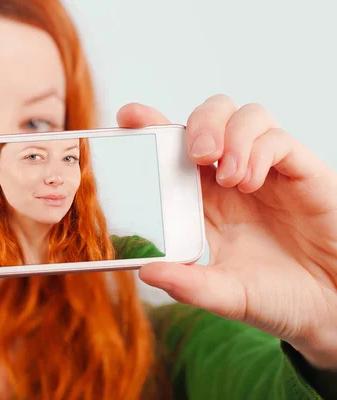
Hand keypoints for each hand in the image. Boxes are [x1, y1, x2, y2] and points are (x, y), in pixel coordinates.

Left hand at [117, 95, 336, 370]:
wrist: (329, 309)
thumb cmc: (275, 297)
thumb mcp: (225, 295)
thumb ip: (189, 285)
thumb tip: (145, 271)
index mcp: (202, 199)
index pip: (172, 149)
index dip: (152, 125)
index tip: (128, 117)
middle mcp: (229, 178)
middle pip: (209, 117)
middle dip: (197, 123)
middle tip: (196, 155)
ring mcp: (265, 171)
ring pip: (244, 116)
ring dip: (231, 136)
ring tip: (231, 178)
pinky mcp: (300, 171)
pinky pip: (277, 139)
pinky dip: (259, 151)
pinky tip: (251, 183)